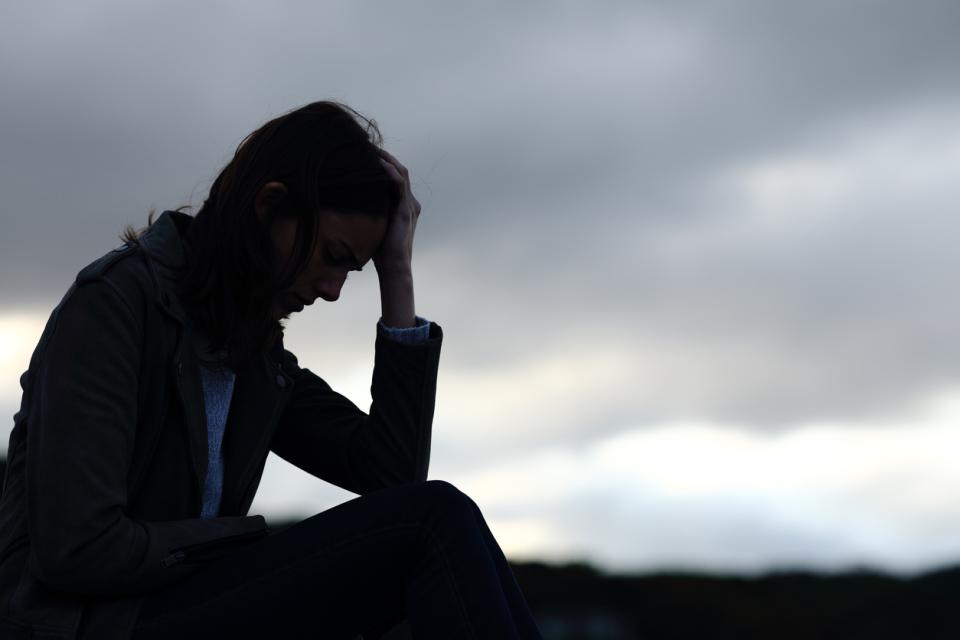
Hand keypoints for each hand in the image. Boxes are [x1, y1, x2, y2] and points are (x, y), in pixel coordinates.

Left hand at [374, 148, 420, 275]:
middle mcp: (410, 203)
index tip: (366, 155)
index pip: (395, 178)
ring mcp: (409, 206)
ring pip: (401, 173)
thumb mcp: (373, 226)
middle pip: (399, 170)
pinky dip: (389, 172)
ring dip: (387, 159)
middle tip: (367, 146)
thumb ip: (368, 213)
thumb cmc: (381, 252)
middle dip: (385, 157)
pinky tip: (378, 164)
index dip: (384, 164)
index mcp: (403, 206)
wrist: (394, 267)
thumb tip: (346, 205)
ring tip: (371, 149)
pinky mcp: (406, 210)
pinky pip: (399, 184)